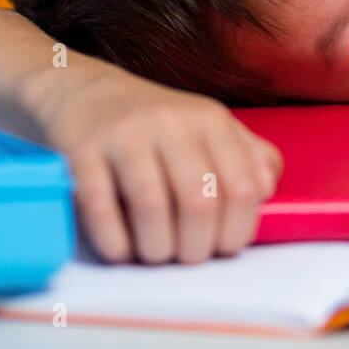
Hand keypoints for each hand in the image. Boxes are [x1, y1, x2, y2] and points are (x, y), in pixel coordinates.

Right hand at [35, 66, 282, 263]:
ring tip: (157, 254)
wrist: (87, 92)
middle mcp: (171, 123)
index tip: (226, 246)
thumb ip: (248, 154)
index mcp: (210, 120)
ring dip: (158, 248)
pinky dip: (115, 241)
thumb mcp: (210, 126)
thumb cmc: (158, 122)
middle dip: (197, 247)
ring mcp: (125, 135)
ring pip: (152, 207)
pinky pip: (100, 207)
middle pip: (199, 203)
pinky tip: (122, 250)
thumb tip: (266, 189)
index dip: (238, 229)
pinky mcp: (82, 151)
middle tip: (188, 256)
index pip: (242, 187)